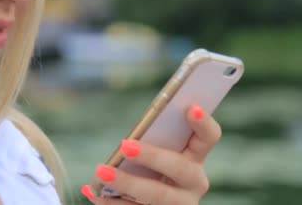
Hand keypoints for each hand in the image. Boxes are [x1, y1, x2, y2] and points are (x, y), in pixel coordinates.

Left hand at [82, 103, 221, 204]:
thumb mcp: (158, 153)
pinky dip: (110, 201)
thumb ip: (154, 141)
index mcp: (196, 157)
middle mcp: (194, 183)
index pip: (209, 137)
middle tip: (124, 145)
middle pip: (179, 167)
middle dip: (152, 156)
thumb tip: (129, 137)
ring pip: (156, 196)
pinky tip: (92, 191)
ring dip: (126, 183)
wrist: (153, 203)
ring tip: (100, 172)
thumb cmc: (151, 168)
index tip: (191, 107)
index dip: (203, 123)